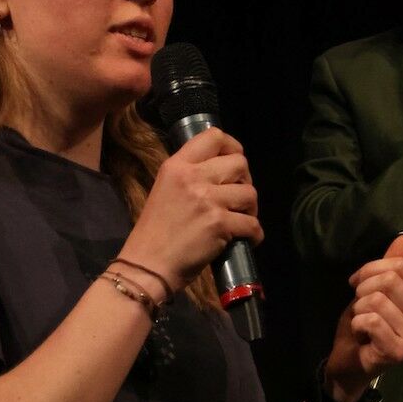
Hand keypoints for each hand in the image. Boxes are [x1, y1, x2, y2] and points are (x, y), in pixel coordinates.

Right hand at [122, 127, 261, 292]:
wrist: (147, 265)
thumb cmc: (155, 232)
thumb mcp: (165, 190)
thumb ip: (190, 176)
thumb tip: (222, 172)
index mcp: (177, 166)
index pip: (214, 136)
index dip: (233, 147)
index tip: (234, 164)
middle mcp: (192, 177)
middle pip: (240, 163)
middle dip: (245, 181)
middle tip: (238, 198)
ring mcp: (207, 200)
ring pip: (250, 193)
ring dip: (251, 209)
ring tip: (239, 220)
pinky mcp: (219, 223)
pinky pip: (252, 224)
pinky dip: (254, 234)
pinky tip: (245, 239)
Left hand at [324, 235, 402, 400]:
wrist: (350, 362)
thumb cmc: (365, 327)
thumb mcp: (375, 291)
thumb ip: (390, 267)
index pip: (400, 267)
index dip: (371, 269)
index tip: (357, 283)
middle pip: (390, 280)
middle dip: (363, 289)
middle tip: (359, 305)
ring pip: (378, 300)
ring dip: (359, 309)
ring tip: (362, 321)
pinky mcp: (399, 351)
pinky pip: (371, 320)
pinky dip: (357, 323)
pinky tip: (361, 334)